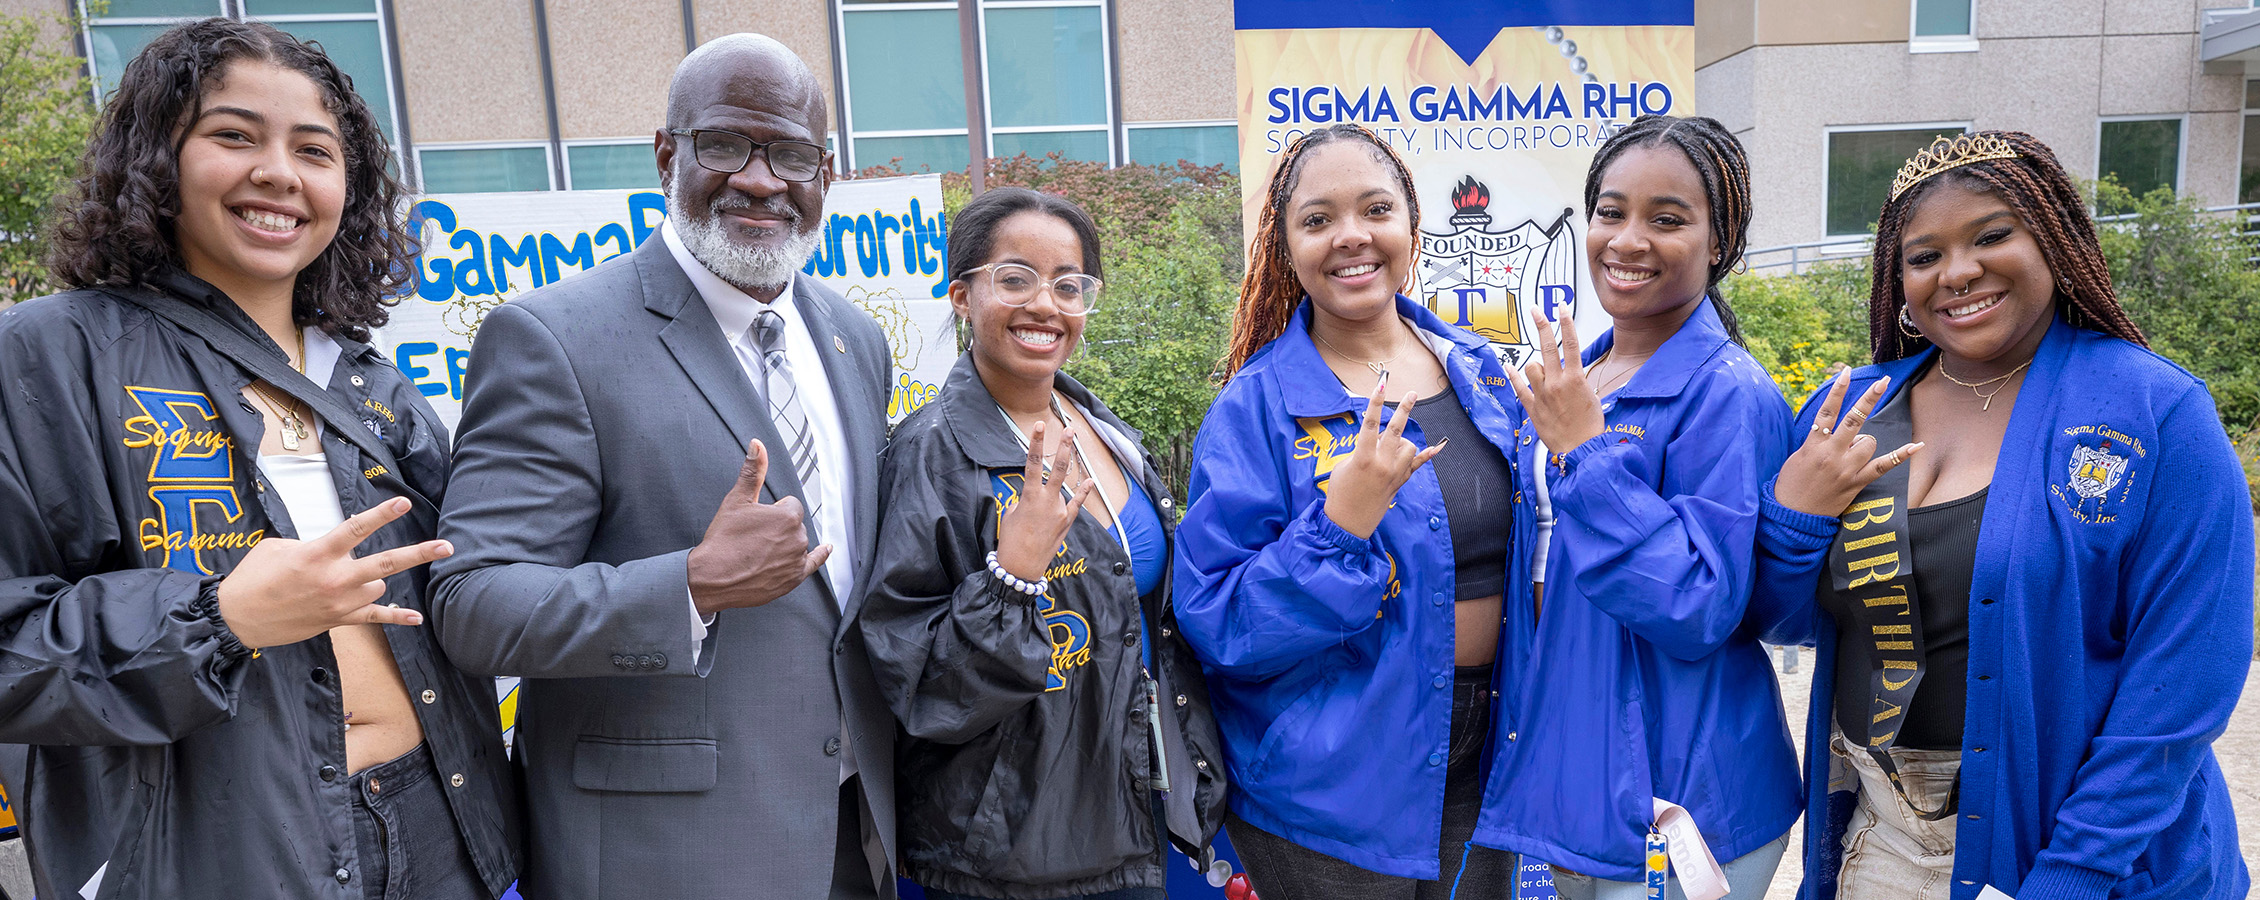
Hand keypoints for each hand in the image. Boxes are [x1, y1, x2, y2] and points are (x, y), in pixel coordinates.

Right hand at [214, 497, 446, 649]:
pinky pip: (374, 619)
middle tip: (447, 546)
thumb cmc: (254, 578)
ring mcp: (339, 602)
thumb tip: (333, 545)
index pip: (356, 529)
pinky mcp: (338, 620)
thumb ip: (311, 543)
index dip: (382, 514)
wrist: (237, 617)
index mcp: (317, 554)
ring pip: (378, 586)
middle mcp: (333, 578)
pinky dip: (396, 618)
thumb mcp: (277, 548)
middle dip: (418, 553)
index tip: (403, 503)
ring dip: (371, 579)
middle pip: (386, 564)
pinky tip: (417, 617)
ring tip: (343, 579)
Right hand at [688, 439, 831, 614]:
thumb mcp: (737, 500)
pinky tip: (826, 549)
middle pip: (794, 524)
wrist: (711, 577)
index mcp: (788, 516)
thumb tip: (758, 445)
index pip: (790, 505)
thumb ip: (753, 471)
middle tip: (754, 537)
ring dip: (785, 543)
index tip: (756, 521)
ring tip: (759, 552)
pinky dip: (820, 555)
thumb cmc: (722, 540)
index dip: (772, 511)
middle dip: (778, 527)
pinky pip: (814, 563)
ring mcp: (797, 560)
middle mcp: (798, 538)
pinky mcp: (793, 578)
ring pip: (797, 542)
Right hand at [994, 422, 1097, 580]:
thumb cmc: (1011, 540)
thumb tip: (1032, 495)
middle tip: (1069, 430)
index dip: (1035, 442)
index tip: (1039, 426)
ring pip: (1064, 486)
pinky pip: (1076, 504)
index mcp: (1029, 497)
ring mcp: (1060, 511)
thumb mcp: (1012, 514)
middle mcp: (1047, 501)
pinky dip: (1082, 492)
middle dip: (1063, 447)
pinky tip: (1089, 480)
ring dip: (1065, 473)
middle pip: (1057, 468)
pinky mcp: (1066, 522)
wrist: (1021, 567)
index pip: (1031, 463)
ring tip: (1070, 456)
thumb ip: (1024, 499)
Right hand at [1322, 379, 1446, 539]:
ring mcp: (1394, 473)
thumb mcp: (1345, 465)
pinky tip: (1438, 446)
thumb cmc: (1340, 492)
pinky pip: (1417, 464)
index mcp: (1363, 457)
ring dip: (1401, 440)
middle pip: (1396, 429)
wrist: (1348, 521)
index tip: (1381, 385)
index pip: (1370, 423)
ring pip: (1408, 446)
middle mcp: (1382, 463)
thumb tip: (1377, 440)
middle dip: (1404, 409)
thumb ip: (1362, 450)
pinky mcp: (1400, 482)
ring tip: (1387, 447)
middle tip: (1412, 393)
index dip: (1375, 402)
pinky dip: (1427, 455)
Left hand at [1507, 315, 1607, 452]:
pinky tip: (1509, 366)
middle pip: (1547, 347)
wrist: (1582, 449)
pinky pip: (1519, 387)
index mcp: (1575, 379)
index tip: (1561, 307)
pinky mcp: (1532, 407)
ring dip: (1536, 365)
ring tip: (1544, 375)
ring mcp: (1542, 394)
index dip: (1565, 322)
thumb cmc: (1590, 426)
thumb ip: (1578, 380)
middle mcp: (1557, 383)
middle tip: (1535, 310)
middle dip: (1541, 325)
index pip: (1570, 343)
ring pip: (1531, 367)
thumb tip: (1571, 372)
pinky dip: (1513, 376)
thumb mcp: (1591, 397)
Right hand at [1774, 370, 1924, 516]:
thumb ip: (1818, 440)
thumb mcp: (1798, 456)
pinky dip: (1900, 456)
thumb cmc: (1791, 484)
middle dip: (1870, 398)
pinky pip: (1883, 466)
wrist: (1791, 516)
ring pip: (1869, 442)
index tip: (1846, 372)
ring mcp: (1845, 468)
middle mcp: (1830, 453)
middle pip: (1854, 418)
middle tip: (1883, 381)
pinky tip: (1916, 446)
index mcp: (1813, 444)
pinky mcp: (1856, 483)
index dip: (1837, 390)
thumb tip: (1839, 429)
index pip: (1827, 411)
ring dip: (1864, 444)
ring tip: (1849, 458)